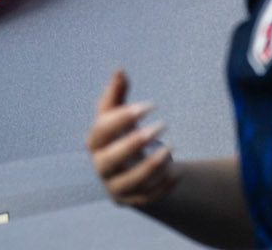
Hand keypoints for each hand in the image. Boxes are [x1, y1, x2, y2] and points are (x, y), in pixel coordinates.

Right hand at [86, 69, 176, 208]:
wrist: (130, 166)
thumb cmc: (122, 132)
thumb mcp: (118, 112)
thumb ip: (117, 92)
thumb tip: (119, 70)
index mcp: (94, 142)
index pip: (102, 130)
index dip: (123, 116)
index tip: (151, 104)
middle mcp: (101, 167)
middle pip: (112, 159)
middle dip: (136, 142)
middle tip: (161, 125)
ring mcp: (115, 187)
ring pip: (131, 181)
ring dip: (152, 165)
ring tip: (171, 148)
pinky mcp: (133, 201)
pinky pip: (147, 197)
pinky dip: (163, 185)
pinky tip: (177, 171)